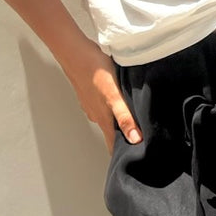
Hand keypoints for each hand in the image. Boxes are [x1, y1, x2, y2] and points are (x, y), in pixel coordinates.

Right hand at [59, 35, 141, 152]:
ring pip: (108, 118)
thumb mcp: (114, 94)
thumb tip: (135, 139)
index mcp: (103, 118)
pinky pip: (104, 105)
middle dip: (124, 139)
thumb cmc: (96, 71)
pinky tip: (120, 99)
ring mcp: (92, 104)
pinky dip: (113, 107)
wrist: (76, 52)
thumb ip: (124, 116)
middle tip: (140, 142)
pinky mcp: (91, 93)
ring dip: (119, 122)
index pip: (113, 144)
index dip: (122, 154)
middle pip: (111, 133)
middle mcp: (96, 114)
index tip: (133, 163)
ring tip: (135, 120)